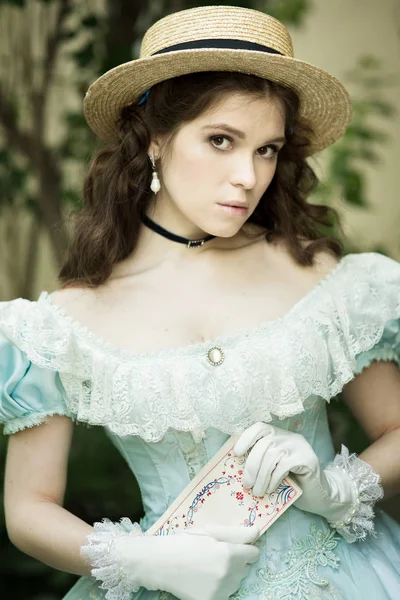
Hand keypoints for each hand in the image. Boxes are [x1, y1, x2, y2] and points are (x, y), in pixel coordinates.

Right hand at [86, 521, 259, 599]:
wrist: (162, 563)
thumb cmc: (186, 542)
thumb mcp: (210, 532)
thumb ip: (236, 533)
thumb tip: (257, 532)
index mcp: (230, 554)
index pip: (253, 553)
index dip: (243, 548)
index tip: (231, 546)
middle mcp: (228, 575)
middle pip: (245, 567)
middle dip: (235, 560)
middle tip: (215, 554)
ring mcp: (221, 591)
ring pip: (236, 581)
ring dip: (228, 574)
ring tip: (208, 566)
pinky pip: (226, 593)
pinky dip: (219, 586)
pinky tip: (205, 578)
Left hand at [232, 422, 356, 525]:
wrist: (320, 496)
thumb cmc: (293, 484)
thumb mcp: (273, 469)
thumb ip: (261, 462)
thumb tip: (237, 465)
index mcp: (279, 435)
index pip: (260, 427)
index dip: (246, 438)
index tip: (236, 453)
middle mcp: (290, 437)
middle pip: (264, 444)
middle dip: (251, 465)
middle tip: (246, 484)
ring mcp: (299, 446)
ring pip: (272, 456)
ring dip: (261, 476)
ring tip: (257, 491)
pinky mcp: (307, 458)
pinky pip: (283, 465)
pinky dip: (273, 479)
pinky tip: (270, 489)